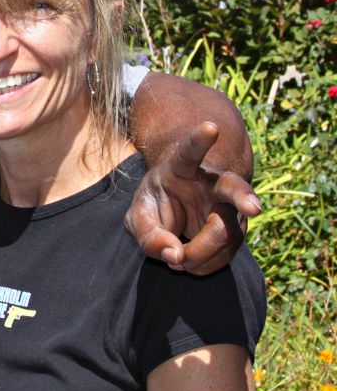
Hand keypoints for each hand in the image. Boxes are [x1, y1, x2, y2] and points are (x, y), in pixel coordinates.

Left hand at [125, 122, 261, 275]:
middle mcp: (213, 184)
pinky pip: (225, 255)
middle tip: (252, 208)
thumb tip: (174, 255)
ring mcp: (230, 208)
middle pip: (232, 187)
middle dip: (243, 196)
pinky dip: (203, 265)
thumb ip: (147, 233)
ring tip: (176, 259)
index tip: (210, 126)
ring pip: (224, 234)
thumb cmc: (156, 206)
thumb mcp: (139, 216)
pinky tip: (189, 263)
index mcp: (182, 169)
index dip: (199, 140)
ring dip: (199, 254)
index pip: (190, 152)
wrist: (177, 210)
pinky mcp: (237, 231)